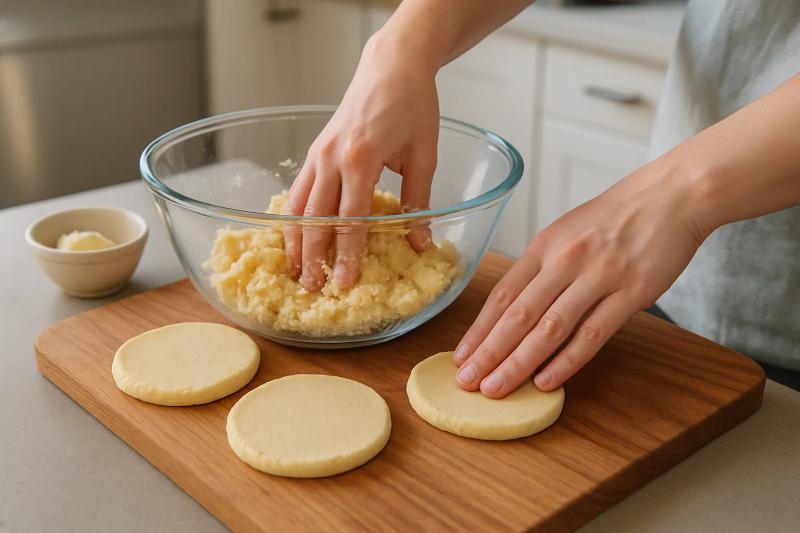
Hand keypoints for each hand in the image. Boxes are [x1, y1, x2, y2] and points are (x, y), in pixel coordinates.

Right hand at [284, 36, 438, 290]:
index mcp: (361, 160)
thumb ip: (418, 202)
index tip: (344, 283)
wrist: (392, 65)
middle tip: (312, 288)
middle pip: (315, 220)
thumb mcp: (425, 155)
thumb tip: (419, 243)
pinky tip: (294, 238)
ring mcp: (318, 154)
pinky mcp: (314, 151)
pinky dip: (293, 218)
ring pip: (298, 207)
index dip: (345, 257)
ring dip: (295, 242)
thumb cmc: (412, 105)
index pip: (349, 221)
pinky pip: (297, 191)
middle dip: (313, 258)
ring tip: (296, 271)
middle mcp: (332, 158)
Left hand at [452, 165, 708, 396]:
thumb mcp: (566, 233)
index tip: (462, 356)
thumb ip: (542, 269)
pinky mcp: (632, 292)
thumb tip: (515, 310)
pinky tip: (546, 381)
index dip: (479, 329)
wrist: (671, 197)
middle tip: (469, 382)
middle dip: (489, 353)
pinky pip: (593, 333)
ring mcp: (599, 276)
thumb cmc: (614, 218)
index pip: (502, 295)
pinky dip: (567, 361)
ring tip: (497, 388)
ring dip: (519, 362)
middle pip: (518, 315)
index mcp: (544, 246)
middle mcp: (565, 260)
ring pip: (550, 328)